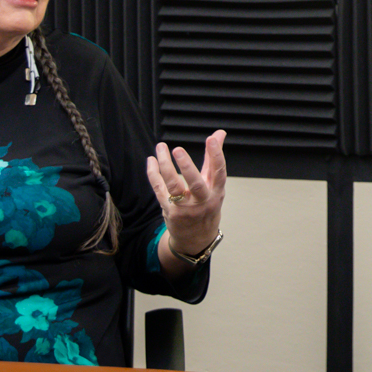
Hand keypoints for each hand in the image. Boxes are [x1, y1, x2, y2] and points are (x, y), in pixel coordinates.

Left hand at [147, 129, 227, 269]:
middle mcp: (202, 201)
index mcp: (216, 192)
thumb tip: (219, 133)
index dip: (217, 155)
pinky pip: (159, 189)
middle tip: (178, 149)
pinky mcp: (169, 210)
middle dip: (187, 167)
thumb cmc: (206, 206)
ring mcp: (185, 208)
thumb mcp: (214, 185)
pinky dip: (154, 174)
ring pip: (174, 186)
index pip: (219, 172)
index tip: (212, 139)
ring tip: (161, 148)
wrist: (196, 238)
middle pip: (195, 184)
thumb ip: (213, 158)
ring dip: (165, 166)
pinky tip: (151, 161)